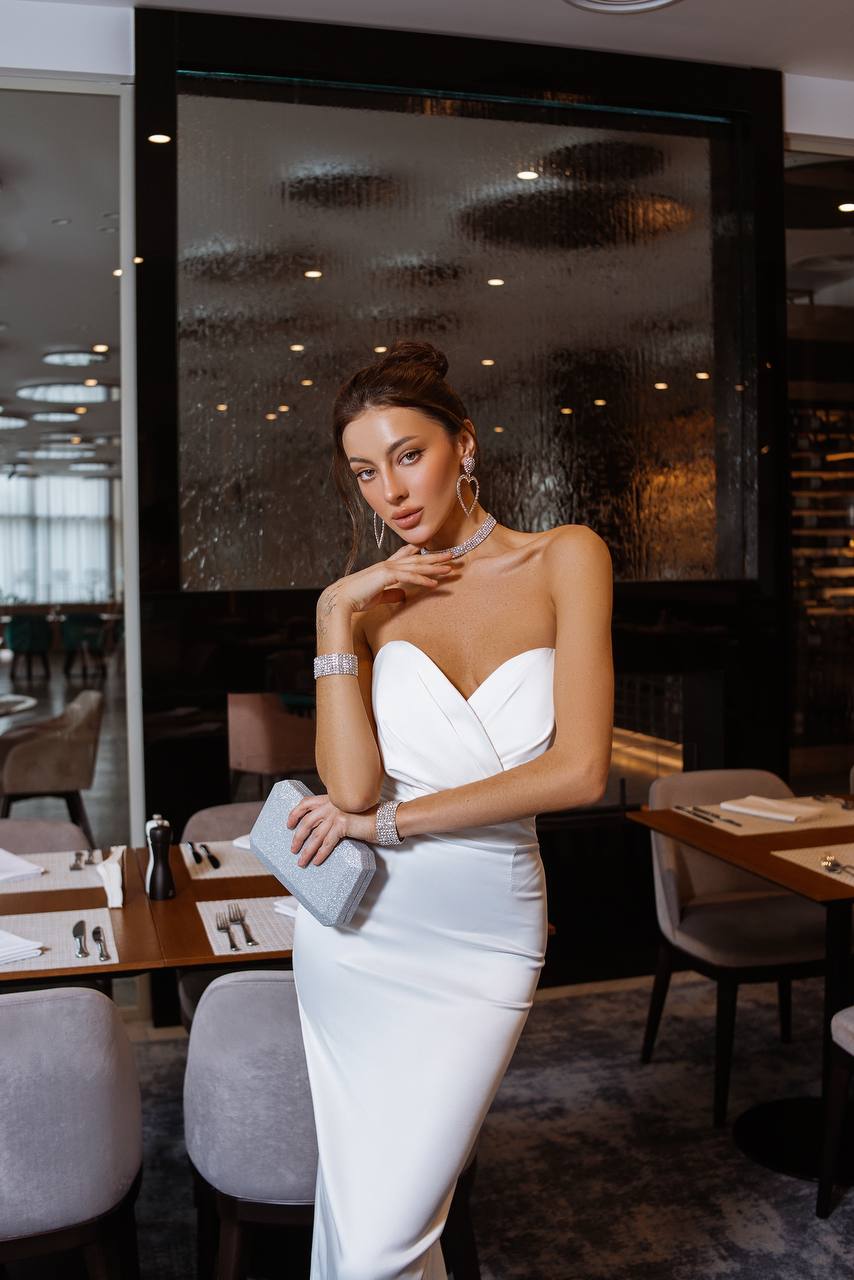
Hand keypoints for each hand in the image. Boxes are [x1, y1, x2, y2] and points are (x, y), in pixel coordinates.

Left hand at [286, 793, 378, 866]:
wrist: (384, 818)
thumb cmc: (369, 816)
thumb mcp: (348, 810)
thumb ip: (334, 814)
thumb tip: (320, 829)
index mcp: (331, 798)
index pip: (306, 803)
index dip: (294, 814)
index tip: (289, 824)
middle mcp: (331, 804)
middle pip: (306, 822)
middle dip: (298, 838)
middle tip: (293, 849)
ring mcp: (336, 814)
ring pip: (315, 836)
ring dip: (306, 851)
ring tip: (302, 862)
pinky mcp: (342, 825)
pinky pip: (327, 843)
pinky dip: (321, 854)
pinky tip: (317, 861)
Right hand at [317, 543, 454, 619]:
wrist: (342, 599)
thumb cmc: (357, 599)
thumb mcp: (378, 596)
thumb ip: (392, 594)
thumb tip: (403, 595)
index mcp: (385, 568)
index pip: (405, 555)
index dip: (419, 551)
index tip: (431, 546)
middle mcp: (388, 565)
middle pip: (416, 559)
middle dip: (435, 557)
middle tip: (452, 555)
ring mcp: (387, 569)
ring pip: (416, 566)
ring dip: (434, 567)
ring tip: (450, 568)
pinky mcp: (386, 577)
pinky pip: (409, 578)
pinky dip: (423, 580)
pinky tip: (434, 583)